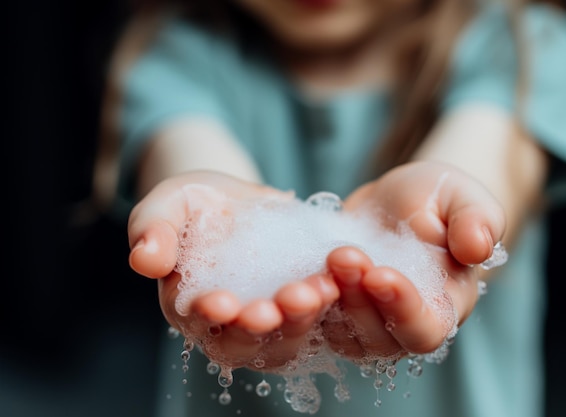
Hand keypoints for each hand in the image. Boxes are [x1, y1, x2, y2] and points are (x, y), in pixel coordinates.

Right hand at [127, 170, 339, 368]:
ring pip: (284, 341)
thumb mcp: (171, 203)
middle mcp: (228, 326)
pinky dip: (329, 308)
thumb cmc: (198, 204)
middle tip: (275, 308)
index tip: (220, 303)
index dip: (207, 317)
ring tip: (318, 291)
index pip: (196, 324)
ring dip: (301, 321)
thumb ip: (152, 227)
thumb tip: (142, 259)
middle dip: (259, 327)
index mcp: (189, 306)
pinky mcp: (302, 312)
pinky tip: (338, 283)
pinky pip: (318, 321)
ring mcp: (269, 324)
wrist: (240, 201)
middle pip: (243, 344)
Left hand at [321, 160, 505, 360]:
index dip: (403, 308)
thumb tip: (479, 247)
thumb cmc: (435, 200)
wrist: (393, 202)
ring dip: (328, 302)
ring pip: (342, 335)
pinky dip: (304, 303)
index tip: (380, 273)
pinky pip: (314, 321)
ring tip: (323, 258)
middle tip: (342, 255)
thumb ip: (477, 220)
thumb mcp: (462, 197)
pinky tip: (297, 273)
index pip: (426, 328)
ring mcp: (365, 324)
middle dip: (358, 300)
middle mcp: (404, 325)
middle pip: (379, 339)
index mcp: (446, 306)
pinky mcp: (333, 313)